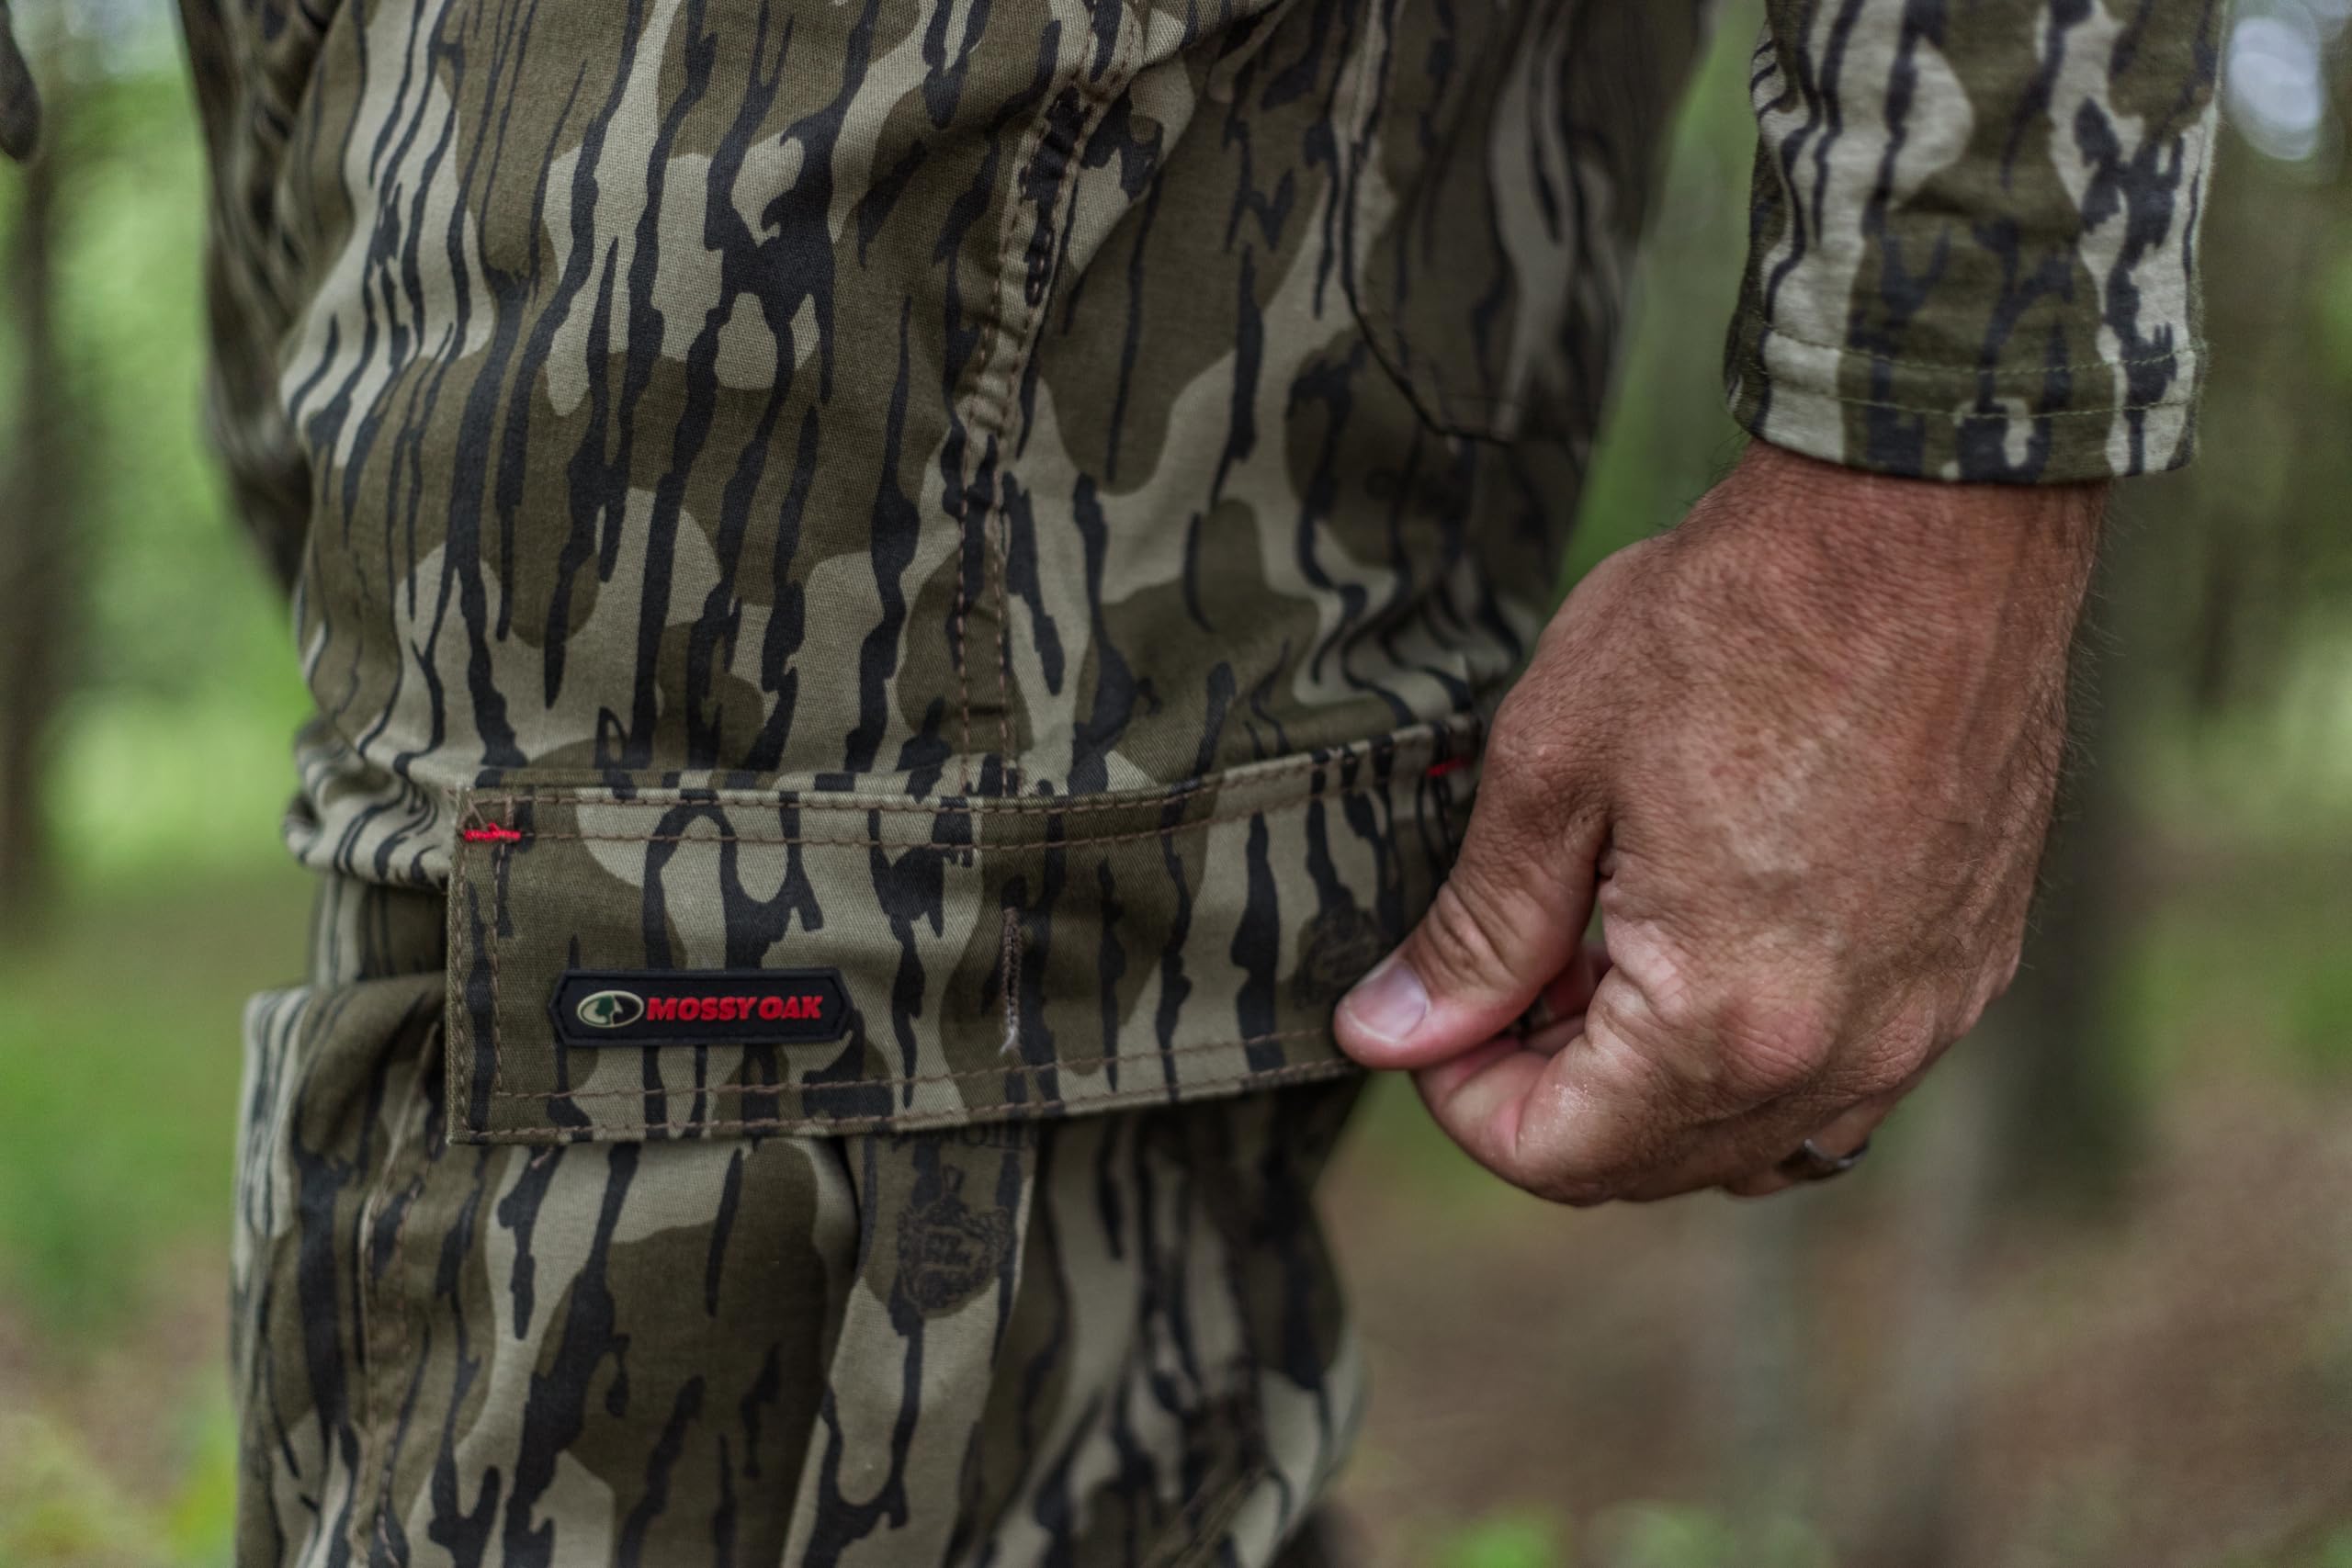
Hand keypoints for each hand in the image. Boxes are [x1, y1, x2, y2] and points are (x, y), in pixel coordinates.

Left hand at [1334, 441, 2105, 1200]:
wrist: (1931, 521)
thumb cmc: (1733, 620)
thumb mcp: (1551, 769)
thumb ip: (1474, 932)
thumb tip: (1389, 1034)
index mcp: (1727, 1021)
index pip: (1560, 1156)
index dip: (1460, 1101)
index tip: (1425, 1019)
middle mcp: (1845, 1053)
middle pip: (1655, 1164)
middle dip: (1550, 1092)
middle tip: (1497, 976)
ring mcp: (1927, 1015)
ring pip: (1755, 1137)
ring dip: (1652, 1084)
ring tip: (1595, 955)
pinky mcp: (1972, 963)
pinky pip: (1844, 1077)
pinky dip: (1753, 1050)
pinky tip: (1705, 938)